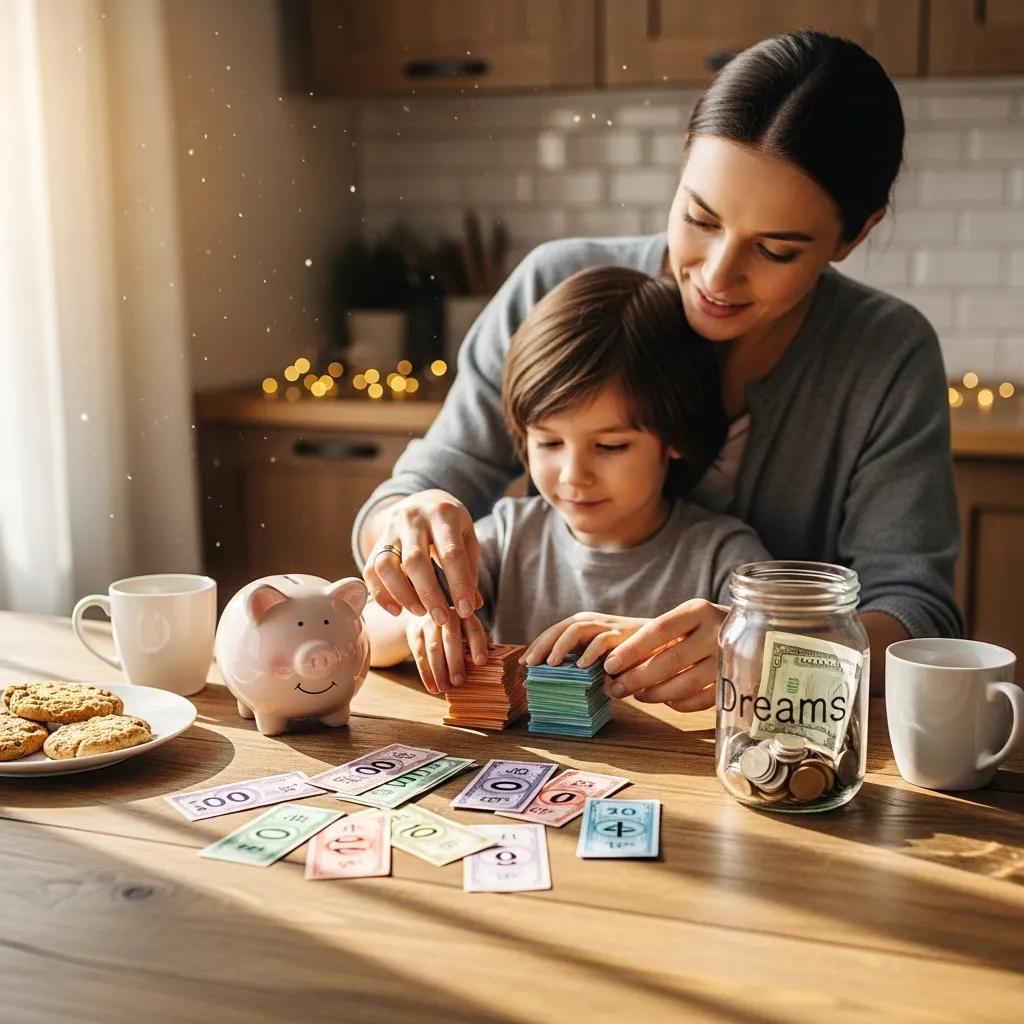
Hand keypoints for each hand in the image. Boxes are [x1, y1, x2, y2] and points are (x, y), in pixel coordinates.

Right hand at [364, 489, 482, 625]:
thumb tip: (474, 605)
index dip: (459, 585)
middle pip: (415, 561)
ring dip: (402, 595)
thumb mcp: (467, 537)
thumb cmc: (450, 525)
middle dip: (429, 595)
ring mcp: (391, 528)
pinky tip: (397, 610)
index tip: (466, 611)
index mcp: (443, 514)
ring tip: (419, 612)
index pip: (451, 554)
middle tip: (441, 619)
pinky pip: (371, 570)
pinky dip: (381, 594)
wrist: (423, 500)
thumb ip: (469, 569)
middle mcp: (413, 517)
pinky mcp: (377, 540)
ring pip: (386, 565)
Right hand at [405, 611, 488, 694]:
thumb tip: (494, 661)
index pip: (473, 629)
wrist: (426, 614)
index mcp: (465, 614)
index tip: (481, 663)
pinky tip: (432, 687)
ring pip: (433, 648)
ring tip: (445, 688)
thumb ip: (478, 642)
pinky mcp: (414, 632)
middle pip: (451, 638)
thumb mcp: (468, 630)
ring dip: (439, 671)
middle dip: (455, 662)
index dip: (478, 645)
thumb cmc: (456, 629)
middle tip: (459, 681)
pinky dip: (426, 674)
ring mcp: (428, 622)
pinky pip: (419, 655)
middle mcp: (446, 614)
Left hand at [522, 612, 649, 668]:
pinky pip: (602, 640)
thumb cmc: (626, 653)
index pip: (554, 631)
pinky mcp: (622, 634)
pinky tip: (582, 665)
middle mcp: (592, 621)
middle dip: (543, 644)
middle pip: (561, 628)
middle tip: (530, 663)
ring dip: (562, 646)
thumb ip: (581, 662)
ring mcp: (607, 626)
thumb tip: (556, 679)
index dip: (538, 645)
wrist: (660, 643)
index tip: (524, 662)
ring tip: (551, 663)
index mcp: (583, 625)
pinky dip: (591, 652)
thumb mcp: (598, 657)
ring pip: (577, 629)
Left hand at [601, 599, 727, 712]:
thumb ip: (656, 637)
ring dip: (655, 694)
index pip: (659, 629)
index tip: (609, 664)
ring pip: (686, 683)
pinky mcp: (738, 682)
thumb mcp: (685, 620)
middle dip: (637, 677)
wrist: (756, 633)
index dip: (632, 649)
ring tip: (637, 695)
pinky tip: (667, 701)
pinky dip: (680, 704)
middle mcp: (716, 632)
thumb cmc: (705, 627)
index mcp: (698, 611)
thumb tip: (615, 664)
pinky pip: (703, 700)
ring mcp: (730, 659)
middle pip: (671, 660)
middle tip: (615, 688)